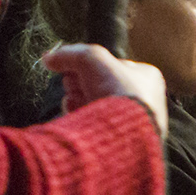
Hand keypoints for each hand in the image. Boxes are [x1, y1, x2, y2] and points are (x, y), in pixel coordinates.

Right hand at [43, 43, 167, 137]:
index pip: (110, 66)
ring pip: (95, 105)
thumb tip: (48, 59)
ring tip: (73, 102)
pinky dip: (82, 119)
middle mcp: (144, 100)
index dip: (87, 66)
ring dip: (78, 102)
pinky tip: (76, 118)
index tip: (72, 70)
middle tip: (73, 87)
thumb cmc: (117, 90)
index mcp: (147, 77)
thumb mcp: (91, 58)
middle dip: (80, 85)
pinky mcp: (120, 140)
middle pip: (99, 86)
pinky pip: (94, 125)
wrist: (122, 134)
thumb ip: (69, 54)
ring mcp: (132, 122)